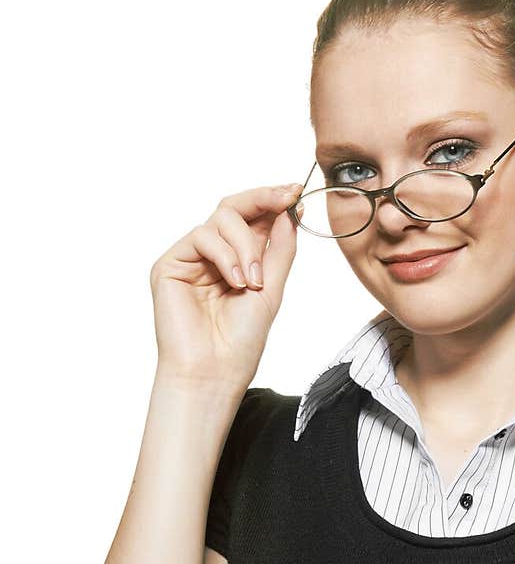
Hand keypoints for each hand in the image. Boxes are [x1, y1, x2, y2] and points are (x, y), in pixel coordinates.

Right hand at [149, 183, 302, 392]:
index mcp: (241, 261)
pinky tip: (236, 282)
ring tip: (254, 281)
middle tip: (286, 198)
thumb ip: (280, 249)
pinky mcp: (170, 264)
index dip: (273, 201)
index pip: (255, 219)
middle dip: (263, 199)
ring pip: (222, 219)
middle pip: (234, 208)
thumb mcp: (272, 289)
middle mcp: (215, 255)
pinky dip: (226, 255)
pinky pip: (202, 237)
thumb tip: (289, 211)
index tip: (296, 191)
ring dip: (246, 246)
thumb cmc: (241, 342)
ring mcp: (192, 258)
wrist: (215, 372)